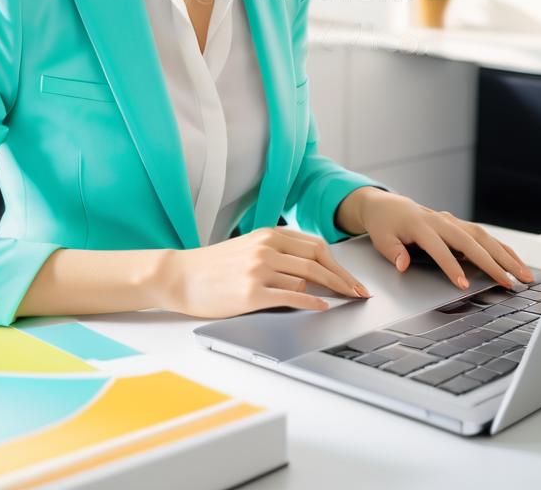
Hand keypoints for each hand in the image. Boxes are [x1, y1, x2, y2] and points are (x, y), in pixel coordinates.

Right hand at [162, 227, 371, 318]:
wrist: (180, 276)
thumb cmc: (214, 266)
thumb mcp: (248, 248)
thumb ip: (277, 253)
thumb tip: (311, 271)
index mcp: (267, 234)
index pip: (315, 246)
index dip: (339, 264)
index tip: (353, 279)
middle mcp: (265, 248)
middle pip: (318, 260)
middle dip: (344, 278)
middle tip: (359, 293)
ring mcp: (258, 269)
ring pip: (307, 277)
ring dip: (331, 291)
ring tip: (345, 301)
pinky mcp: (251, 293)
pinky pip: (290, 296)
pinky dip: (311, 301)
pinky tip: (322, 306)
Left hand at [356, 189, 535, 290]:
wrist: (387, 205)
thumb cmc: (384, 224)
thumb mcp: (380, 238)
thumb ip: (393, 252)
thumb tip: (402, 264)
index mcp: (420, 224)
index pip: (439, 248)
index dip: (451, 266)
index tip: (463, 285)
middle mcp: (441, 221)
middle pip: (471, 241)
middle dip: (492, 262)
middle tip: (509, 283)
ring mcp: (453, 222)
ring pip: (484, 237)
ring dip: (506, 256)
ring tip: (524, 275)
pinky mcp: (460, 226)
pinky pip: (485, 237)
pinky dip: (502, 250)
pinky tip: (517, 263)